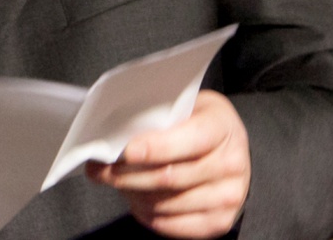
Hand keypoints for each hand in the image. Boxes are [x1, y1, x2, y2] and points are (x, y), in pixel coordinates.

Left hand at [86, 91, 249, 238]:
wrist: (233, 149)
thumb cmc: (201, 123)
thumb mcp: (188, 106)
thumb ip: (161, 117)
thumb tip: (116, 134)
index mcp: (222, 127)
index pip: (188, 140)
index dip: (153, 148)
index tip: (125, 151)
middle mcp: (231, 164)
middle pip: (169, 176)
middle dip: (126, 175)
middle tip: (99, 169)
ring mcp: (228, 196)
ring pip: (166, 203)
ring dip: (133, 195)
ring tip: (115, 182)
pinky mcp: (220, 221)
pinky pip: (173, 225)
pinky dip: (148, 215)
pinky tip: (135, 200)